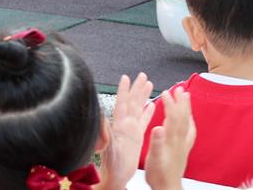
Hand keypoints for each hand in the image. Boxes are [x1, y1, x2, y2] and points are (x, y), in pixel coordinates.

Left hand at [97, 73, 153, 189]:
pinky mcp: (136, 138)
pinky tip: (152, 106)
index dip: (124, 90)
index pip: (122, 103)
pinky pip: (143, 121)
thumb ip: (105, 132)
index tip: (126, 77)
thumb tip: (100, 116)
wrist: (115, 178)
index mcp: (119, 126)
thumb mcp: (108, 148)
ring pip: (138, 109)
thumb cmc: (112, 166)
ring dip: (143, 97)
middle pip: (132, 102)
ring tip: (149, 84)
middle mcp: (125, 125)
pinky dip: (147, 112)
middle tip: (142, 75)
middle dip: (136, 88)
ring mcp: (130, 131)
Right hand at [144, 88, 195, 189]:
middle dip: (181, 101)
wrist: (168, 188)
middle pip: (183, 116)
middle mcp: (180, 140)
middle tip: (179, 88)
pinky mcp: (184, 149)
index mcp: (171, 140)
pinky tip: (189, 119)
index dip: (170, 103)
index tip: (165, 93)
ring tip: (187, 96)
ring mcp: (183, 144)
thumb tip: (157, 127)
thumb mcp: (154, 159)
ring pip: (187, 122)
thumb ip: (156, 143)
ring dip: (186, 108)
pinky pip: (189, 131)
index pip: (173, 117)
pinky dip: (189, 121)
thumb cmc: (159, 176)